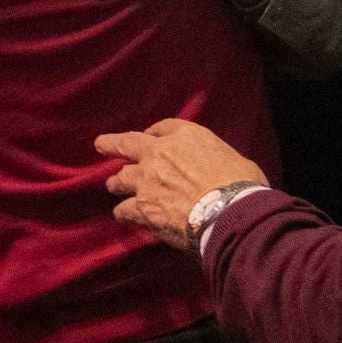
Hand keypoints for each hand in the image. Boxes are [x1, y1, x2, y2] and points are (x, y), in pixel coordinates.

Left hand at [94, 118, 267, 247]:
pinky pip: (124, 210)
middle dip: (112, 144)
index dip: (154, 132)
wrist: (228, 211)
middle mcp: (159, 154)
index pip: (163, 127)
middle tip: (101, 144)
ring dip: (116, 182)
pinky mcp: (142, 208)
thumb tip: (220, 171)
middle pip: (127, 143)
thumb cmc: (240, 184)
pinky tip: (123, 215)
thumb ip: (216, 160)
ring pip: (120, 179)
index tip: (149, 137)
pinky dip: (124, 212)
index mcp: (185, 136)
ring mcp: (147, 181)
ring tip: (112, 185)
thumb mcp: (234, 158)